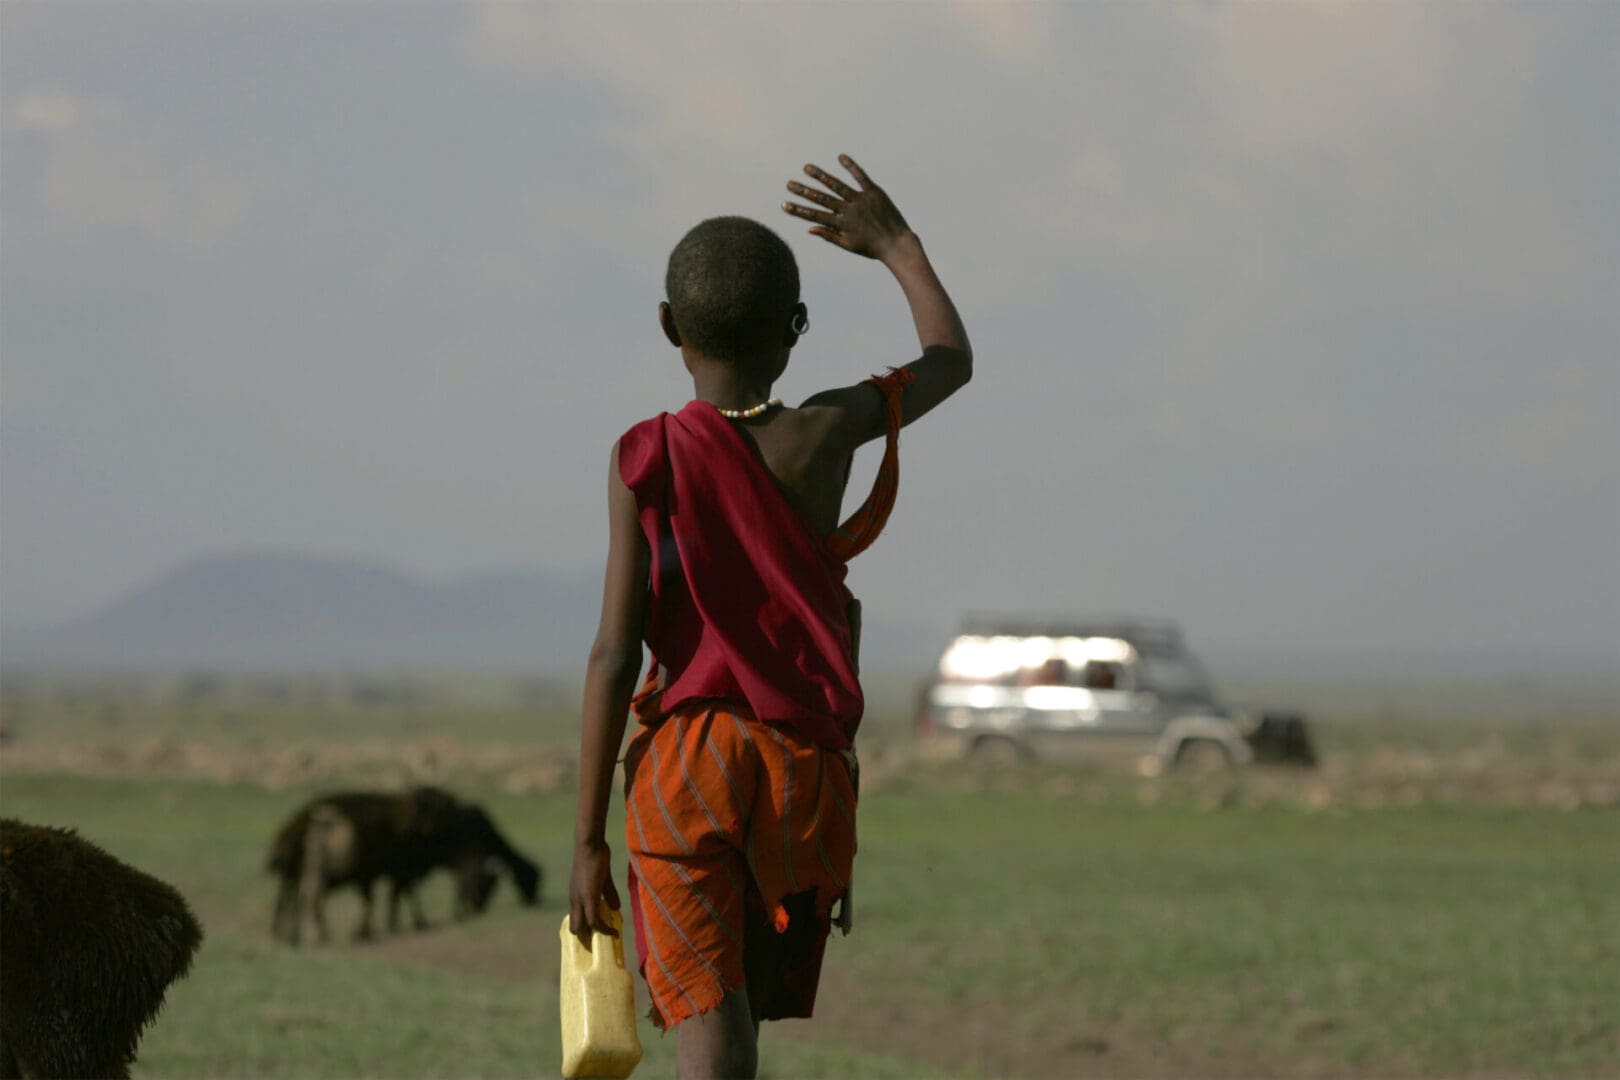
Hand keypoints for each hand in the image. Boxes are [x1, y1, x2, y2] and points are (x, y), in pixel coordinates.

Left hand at [567, 839, 620, 949]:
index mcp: (576, 897)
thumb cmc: (596, 858)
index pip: (575, 920)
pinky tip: (614, 932)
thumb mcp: (603, 879)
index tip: (595, 938)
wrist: (590, 845)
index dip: (583, 930)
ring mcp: (580, 900)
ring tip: (609, 938)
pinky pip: (594, 920)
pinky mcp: (589, 898)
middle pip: (575, 928)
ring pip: (581, 928)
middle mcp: (575, 901)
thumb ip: (609, 893)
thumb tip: (616, 908)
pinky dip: (604, 929)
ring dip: (596, 936)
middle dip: (587, 939)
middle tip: (602, 942)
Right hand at [782, 154, 911, 260]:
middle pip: (822, 199)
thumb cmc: (872, 248)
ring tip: (807, 168)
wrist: (897, 244)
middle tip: (789, 184)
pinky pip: (861, 177)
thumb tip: (809, 228)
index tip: (784, 204)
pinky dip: (851, 166)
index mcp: (842, 225)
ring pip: (837, 185)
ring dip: (820, 176)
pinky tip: (840, 157)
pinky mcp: (874, 192)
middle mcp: (849, 210)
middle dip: (804, 191)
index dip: (798, 210)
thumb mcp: (848, 245)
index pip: (815, 216)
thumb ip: (829, 235)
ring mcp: (861, 200)